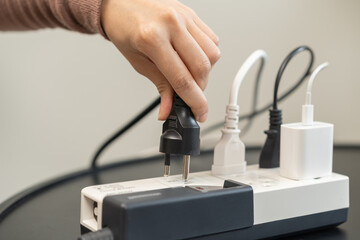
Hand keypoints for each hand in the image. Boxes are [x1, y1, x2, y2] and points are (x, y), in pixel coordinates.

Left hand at [101, 0, 219, 121]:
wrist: (121, 2)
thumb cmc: (124, 29)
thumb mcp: (138, 62)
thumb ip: (160, 86)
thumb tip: (168, 109)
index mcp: (152, 38)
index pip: (182, 79)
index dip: (194, 101)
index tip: (199, 113)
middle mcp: (171, 25)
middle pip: (201, 68)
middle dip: (200, 89)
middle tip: (190, 95)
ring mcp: (184, 17)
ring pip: (212, 54)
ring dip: (205, 72)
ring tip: (189, 73)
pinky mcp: (192, 14)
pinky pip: (212, 39)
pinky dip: (207, 55)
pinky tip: (193, 57)